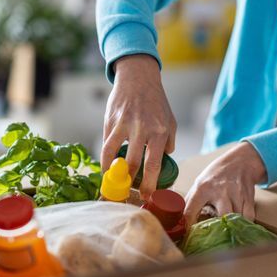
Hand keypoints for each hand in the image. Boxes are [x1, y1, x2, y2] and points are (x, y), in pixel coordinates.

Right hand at [101, 54, 176, 199]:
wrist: (138, 78)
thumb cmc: (155, 101)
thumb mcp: (170, 120)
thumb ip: (169, 142)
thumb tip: (164, 161)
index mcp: (160, 131)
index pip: (154, 165)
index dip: (150, 185)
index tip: (147, 197)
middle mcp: (142, 129)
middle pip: (132, 164)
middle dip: (129, 184)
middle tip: (128, 195)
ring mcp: (124, 124)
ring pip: (113, 155)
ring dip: (111, 173)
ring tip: (112, 184)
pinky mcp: (110, 121)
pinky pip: (106, 144)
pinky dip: (105, 158)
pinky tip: (106, 166)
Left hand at [184, 142, 266, 226]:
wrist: (240, 162)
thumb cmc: (216, 175)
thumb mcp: (199, 183)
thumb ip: (191, 201)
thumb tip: (180, 218)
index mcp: (202, 188)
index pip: (191, 210)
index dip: (188, 225)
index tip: (186, 235)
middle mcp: (219, 191)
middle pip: (221, 217)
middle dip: (217, 227)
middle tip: (213, 234)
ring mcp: (236, 195)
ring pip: (236, 219)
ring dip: (231, 226)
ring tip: (226, 227)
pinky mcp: (248, 198)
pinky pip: (248, 218)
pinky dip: (244, 223)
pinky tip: (238, 222)